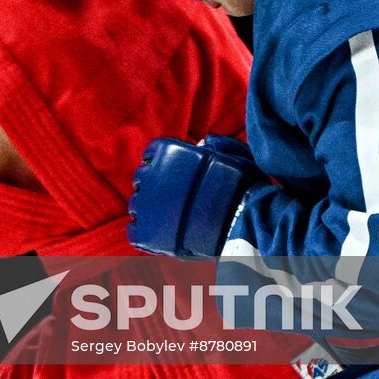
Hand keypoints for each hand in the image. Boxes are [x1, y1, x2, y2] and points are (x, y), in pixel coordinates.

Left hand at [127, 135, 263, 258]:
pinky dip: (143, 233)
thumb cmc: (244, 186)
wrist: (244, 222)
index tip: (171, 176)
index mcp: (167, 152)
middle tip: (172, 200)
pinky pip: (134, 232)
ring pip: (136, 206)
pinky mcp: (147, 232)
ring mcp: (147, 205)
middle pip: (142, 180)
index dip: (161, 165)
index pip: (151, 155)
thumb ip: (214, 146)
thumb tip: (201, 143)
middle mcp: (150, 176)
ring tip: (170, 219)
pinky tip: (159, 235)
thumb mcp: (232, 155)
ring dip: (149, 210)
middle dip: (154, 187)